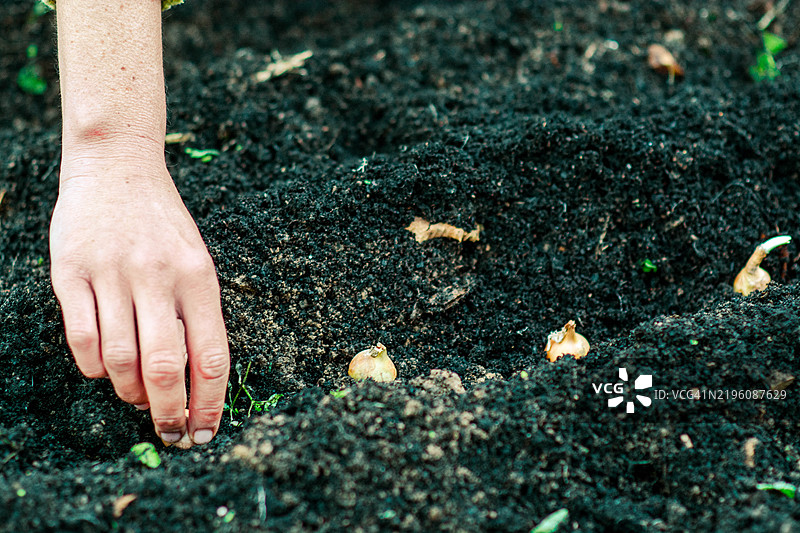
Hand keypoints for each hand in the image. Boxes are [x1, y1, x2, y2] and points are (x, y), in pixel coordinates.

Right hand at [49, 154, 229, 447]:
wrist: (117, 167)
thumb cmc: (163, 224)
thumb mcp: (197, 261)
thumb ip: (197, 314)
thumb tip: (193, 379)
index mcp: (198, 277)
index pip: (211, 355)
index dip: (211, 402)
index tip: (205, 431)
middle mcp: (158, 277)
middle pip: (165, 367)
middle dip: (169, 412)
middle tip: (171, 432)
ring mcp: (112, 274)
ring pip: (120, 359)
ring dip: (130, 392)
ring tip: (138, 397)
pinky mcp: (71, 273)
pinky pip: (81, 338)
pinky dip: (94, 367)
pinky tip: (104, 369)